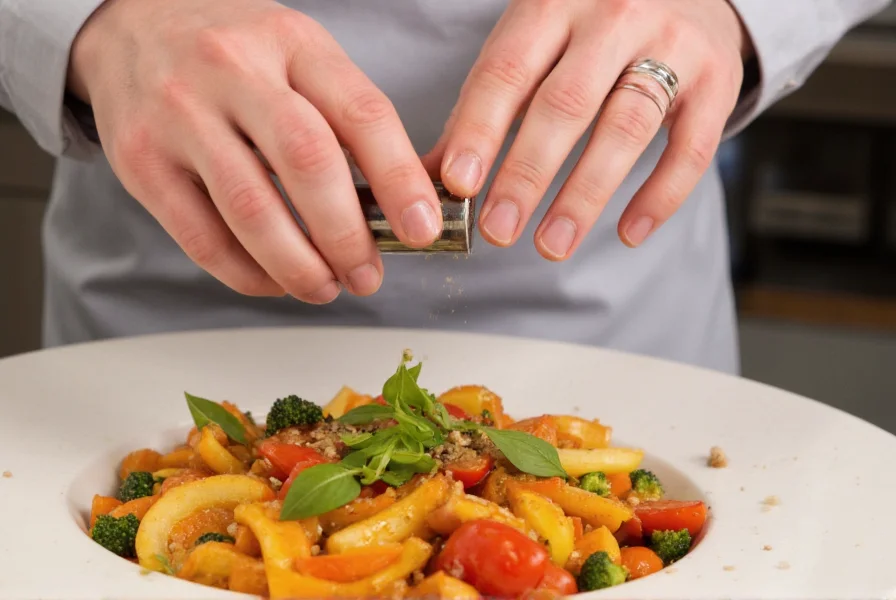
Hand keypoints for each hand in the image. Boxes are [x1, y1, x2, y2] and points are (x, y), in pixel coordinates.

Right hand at [68, 0, 440, 302]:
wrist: (128, 27)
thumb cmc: (233, 53)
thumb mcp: (296, 55)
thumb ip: (344, 118)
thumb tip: (395, 208)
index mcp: (291, 42)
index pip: (361, 114)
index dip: (401, 181)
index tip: (423, 230)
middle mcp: (233, 70)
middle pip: (308, 163)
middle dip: (348, 235)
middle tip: (368, 275)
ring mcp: (180, 115)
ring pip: (252, 210)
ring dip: (299, 266)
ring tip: (325, 287)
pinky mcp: (141, 162)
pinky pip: (202, 237)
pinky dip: (247, 274)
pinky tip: (274, 281)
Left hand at [425, 0, 750, 258]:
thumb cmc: (589, 27)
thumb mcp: (531, 43)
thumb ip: (484, 105)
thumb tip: (431, 175)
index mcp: (552, 2)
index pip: (508, 70)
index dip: (480, 129)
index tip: (459, 184)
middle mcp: (614, 16)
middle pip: (566, 102)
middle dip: (527, 173)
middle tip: (498, 229)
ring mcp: (672, 44)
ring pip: (627, 126)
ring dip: (585, 194)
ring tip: (552, 244)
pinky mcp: (715, 79)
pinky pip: (692, 147)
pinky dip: (660, 195)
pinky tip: (628, 233)